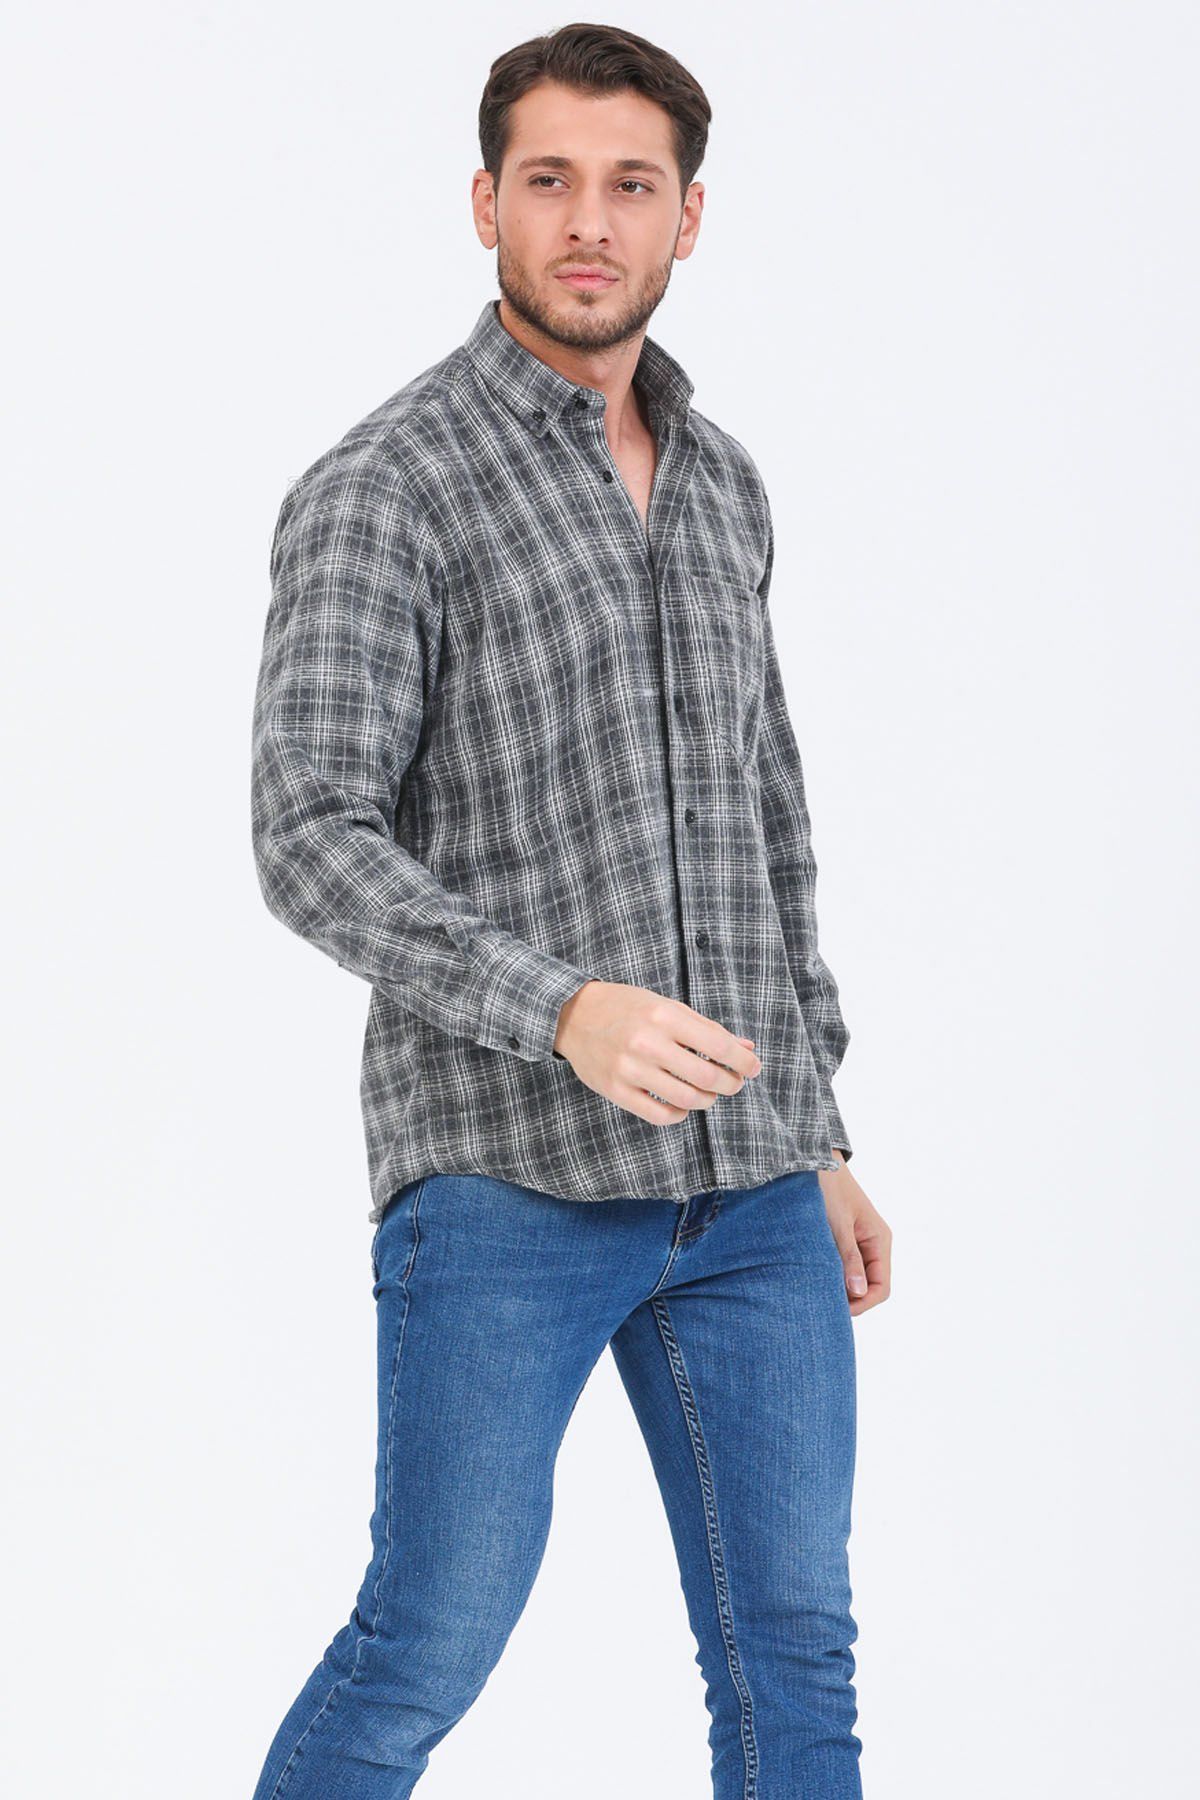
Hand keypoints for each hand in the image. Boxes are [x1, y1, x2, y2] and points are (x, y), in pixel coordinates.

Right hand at [554, 981, 760, 1123]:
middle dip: (730, 1083)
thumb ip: (707, 1028)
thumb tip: (747, 1048)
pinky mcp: (615, 1091)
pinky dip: (680, 1114)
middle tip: (733, 1082)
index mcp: (665, 1016)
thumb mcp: (668, 1007)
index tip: (753, 1067)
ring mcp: (629, 1070)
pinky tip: (682, 1104)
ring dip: (708, 1099)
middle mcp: (647, 1043)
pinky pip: (660, 1115)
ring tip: (708, 1092)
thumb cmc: (627, 1008)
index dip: (745, 1061)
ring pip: (687, 1099)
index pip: (719, 1046)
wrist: (573, 1015)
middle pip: (707, 1076)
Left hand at [818, 1153, 891, 1315]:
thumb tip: (859, 1292)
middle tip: (824, 1305)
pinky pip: (845, 1266)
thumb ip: (849, 1257)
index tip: (839, 1310)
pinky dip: (834, 1275)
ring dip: (841, 1288)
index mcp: (880, 1240)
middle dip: (851, 1300)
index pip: (881, 1287)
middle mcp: (874, 1244)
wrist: (815, 1160)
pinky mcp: (844, 1239)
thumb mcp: (838, 1224)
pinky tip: (816, 1277)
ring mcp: (860, 1242)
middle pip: (870, 1287)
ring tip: (817, 1291)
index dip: (863, 1304)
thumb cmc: (828, 1188)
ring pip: (856, 1278)